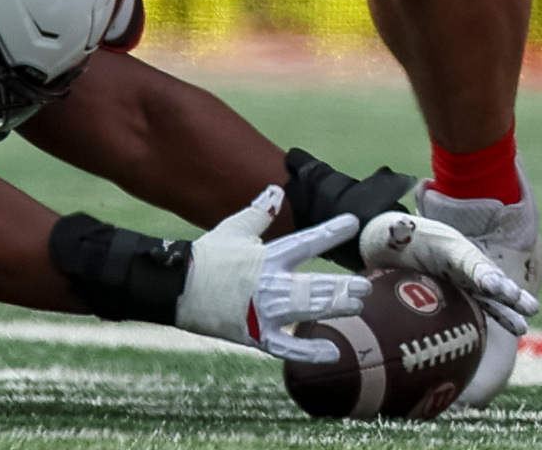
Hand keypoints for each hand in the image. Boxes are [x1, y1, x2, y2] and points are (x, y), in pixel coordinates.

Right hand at [175, 184, 367, 364]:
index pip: (306, 242)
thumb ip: (259, 212)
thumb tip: (277, 190)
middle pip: (316, 285)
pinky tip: (334, 351)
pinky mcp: (256, 335)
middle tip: (365, 286)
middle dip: (343, 286)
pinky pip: (288, 347)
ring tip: (357, 304)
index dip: (331, 231)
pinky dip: (311, 351)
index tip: (353, 222)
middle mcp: (271, 284)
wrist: (177, 286)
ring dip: (335, 307)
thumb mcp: (232, 228)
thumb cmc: (207, 256)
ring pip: (309, 311)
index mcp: (267, 257)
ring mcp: (265, 312)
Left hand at [358, 210, 536, 334]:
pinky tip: (519, 330)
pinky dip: (500, 318)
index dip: (482, 273)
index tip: (494, 286)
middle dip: (507, 293)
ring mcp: (465, 282)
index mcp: (450, 246)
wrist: (391, 249)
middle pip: (489, 279)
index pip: (468, 261)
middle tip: (529, 307)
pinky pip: (483, 309)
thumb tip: (400, 226)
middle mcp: (463, 264)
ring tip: (524, 326)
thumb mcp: (394, 232)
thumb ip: (399, 231)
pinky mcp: (462, 297)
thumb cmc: (395, 238)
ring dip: (509, 310)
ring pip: (492, 297)